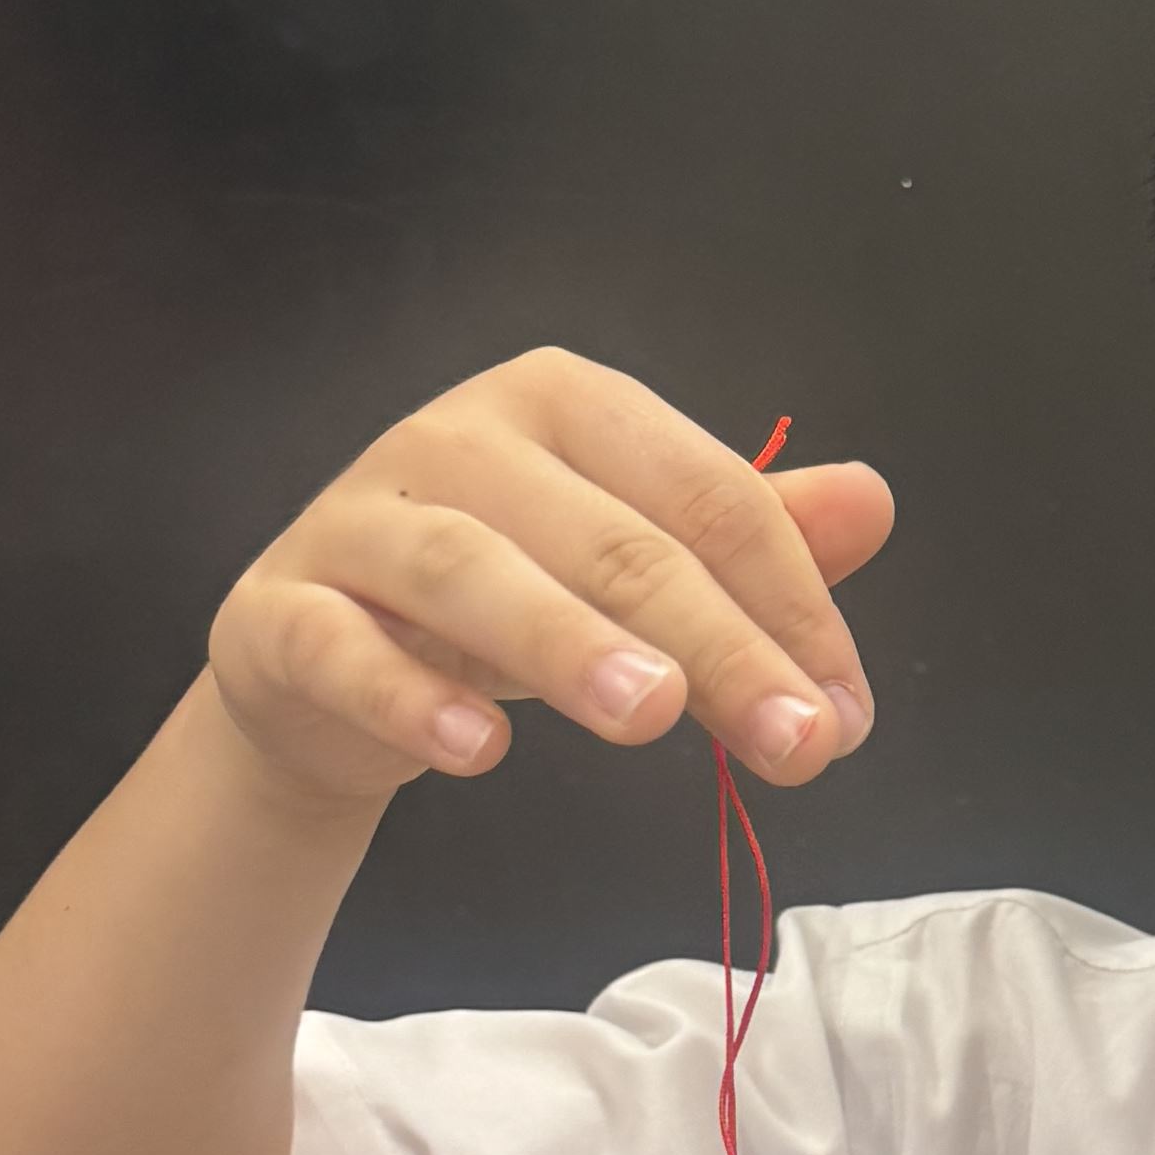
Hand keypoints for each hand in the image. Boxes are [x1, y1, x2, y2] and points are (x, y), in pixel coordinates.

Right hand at [206, 350, 893, 814]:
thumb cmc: (505, 602)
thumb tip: (873, 501)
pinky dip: (407, 696)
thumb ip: (748, 537)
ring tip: (650, 714)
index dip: (790, 606)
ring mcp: (358, 521)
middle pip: (610, 538)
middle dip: (717, 644)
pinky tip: (479, 751)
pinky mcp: (280, 611)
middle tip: (797, 741)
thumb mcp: (631, 562)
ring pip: (471, 571)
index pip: (704, 496)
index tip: (846, 717)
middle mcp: (457, 438)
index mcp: (563, 403)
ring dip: (566, 643)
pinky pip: (341, 647)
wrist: (324, 669)